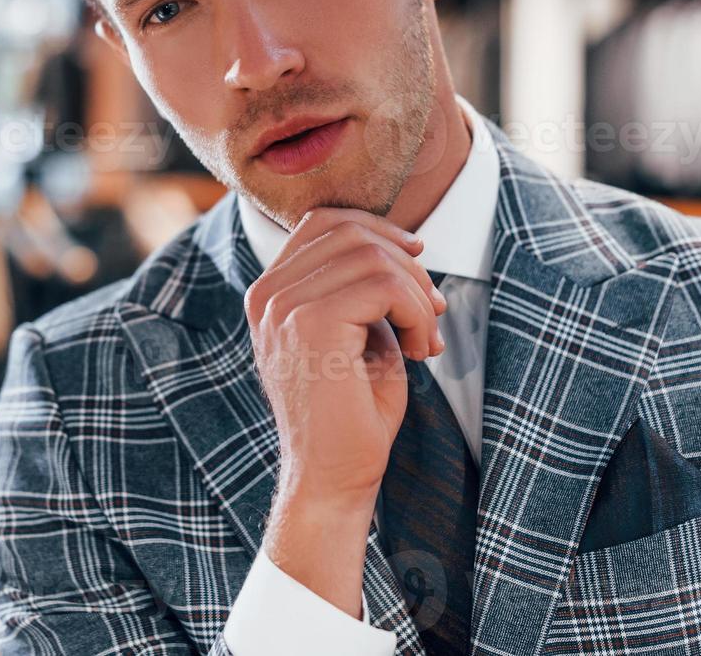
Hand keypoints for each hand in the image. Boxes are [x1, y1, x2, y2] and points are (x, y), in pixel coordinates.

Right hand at [242, 207, 445, 616]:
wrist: (333, 477)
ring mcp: (284, 307)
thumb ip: (364, 288)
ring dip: (417, 294)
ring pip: (373, 256)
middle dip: (406, 264)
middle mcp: (268, 294)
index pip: (323, 222)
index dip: (378, 229)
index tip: (417, 259)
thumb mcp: (357, 333)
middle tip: (432, 311)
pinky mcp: (311, 324)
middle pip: (351, 231)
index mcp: (270, 293)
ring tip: (425, 337)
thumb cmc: (352, 413)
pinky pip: (384, 286)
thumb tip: (406, 246)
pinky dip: (417, 312)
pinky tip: (419, 350)